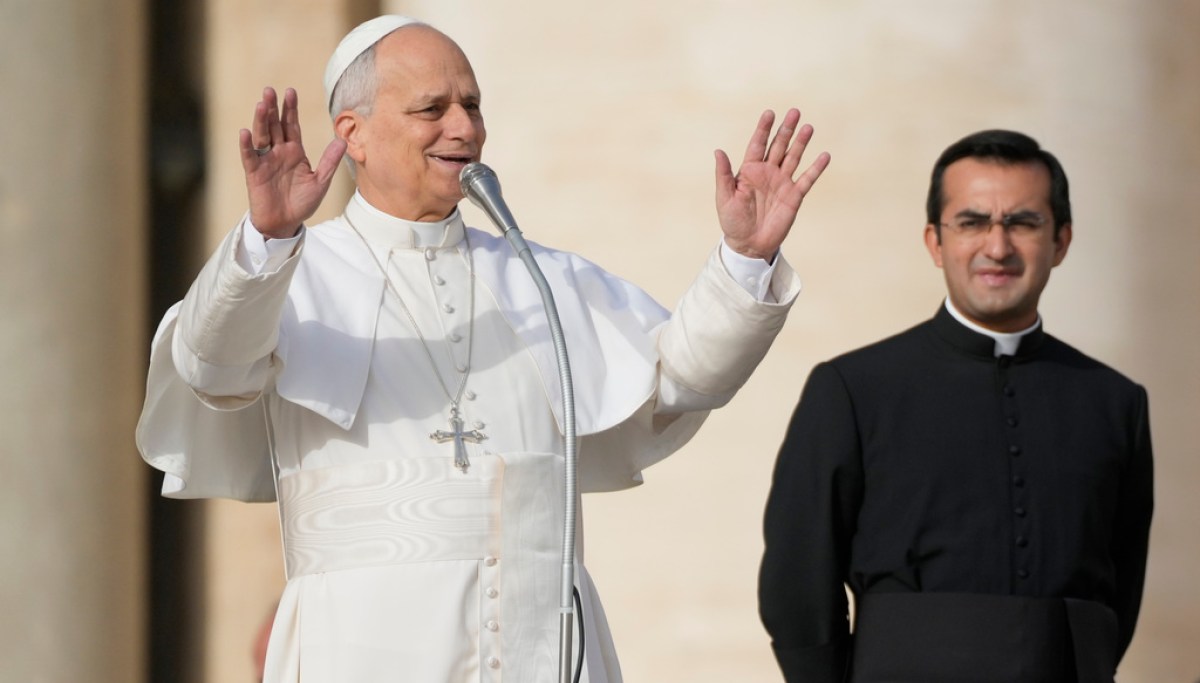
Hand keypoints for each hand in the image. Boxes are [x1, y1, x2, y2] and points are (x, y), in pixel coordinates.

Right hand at [239, 87, 346, 238]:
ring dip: (261, 121)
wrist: (285, 223)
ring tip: (261, 104)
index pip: (292, 125)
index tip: (290, 92)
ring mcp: (265, 161)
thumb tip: (342, 140)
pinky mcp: (254, 173)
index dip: (290, 109)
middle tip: (270, 90)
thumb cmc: (302, 203)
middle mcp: (278, 152)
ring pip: (262, 136)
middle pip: (275, 126)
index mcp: (294, 151)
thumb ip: (329, 161)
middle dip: (273, 108)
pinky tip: (245, 132)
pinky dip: (246, 145)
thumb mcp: (320, 182)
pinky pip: (249, 156)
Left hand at [714, 109, 829, 259]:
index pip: (758, 144)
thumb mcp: (724, 197)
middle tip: (794, 111)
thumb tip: (718, 151)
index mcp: (749, 171)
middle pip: (778, 146)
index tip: (769, 113)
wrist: (749, 244)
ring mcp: (782, 183)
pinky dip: (816, 168)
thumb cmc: (732, 221)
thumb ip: (724, 174)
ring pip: (793, 157)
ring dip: (801, 143)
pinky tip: (824, 155)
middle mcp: (768, 173)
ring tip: (808, 127)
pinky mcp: (794, 196)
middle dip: (786, 129)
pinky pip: (807, 179)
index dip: (763, 129)